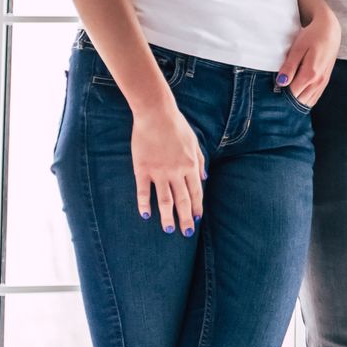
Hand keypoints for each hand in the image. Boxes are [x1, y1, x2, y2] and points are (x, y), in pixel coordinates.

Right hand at [131, 101, 204, 236]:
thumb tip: (204, 180)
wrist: (156, 114)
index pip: (196, 192)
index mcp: (191, 165)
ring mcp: (159, 172)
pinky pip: (143, 191)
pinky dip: (144, 204)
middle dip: (185, 218)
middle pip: (182, 200)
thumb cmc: (177, 126)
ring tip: (168, 229)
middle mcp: (176, 172)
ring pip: (165, 200)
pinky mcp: (142, 169)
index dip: (196, 207)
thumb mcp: (195, 143)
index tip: (196, 219)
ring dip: (167, 216)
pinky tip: (145, 215)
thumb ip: (200, 162)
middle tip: (186, 233)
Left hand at [276, 10, 339, 108]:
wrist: (330, 31)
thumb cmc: (312, 36)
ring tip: (282, 100)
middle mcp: (319, 81)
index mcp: (311, 74)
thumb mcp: (298, 48)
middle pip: (299, 101)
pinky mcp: (325, 82)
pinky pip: (314, 98)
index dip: (279, 96)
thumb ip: (289, 66)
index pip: (292, 94)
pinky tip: (295, 98)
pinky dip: (304, 101)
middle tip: (273, 99)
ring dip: (295, 103)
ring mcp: (323, 83)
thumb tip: (281, 82)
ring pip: (307, 102)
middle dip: (286, 103)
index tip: (269, 95)